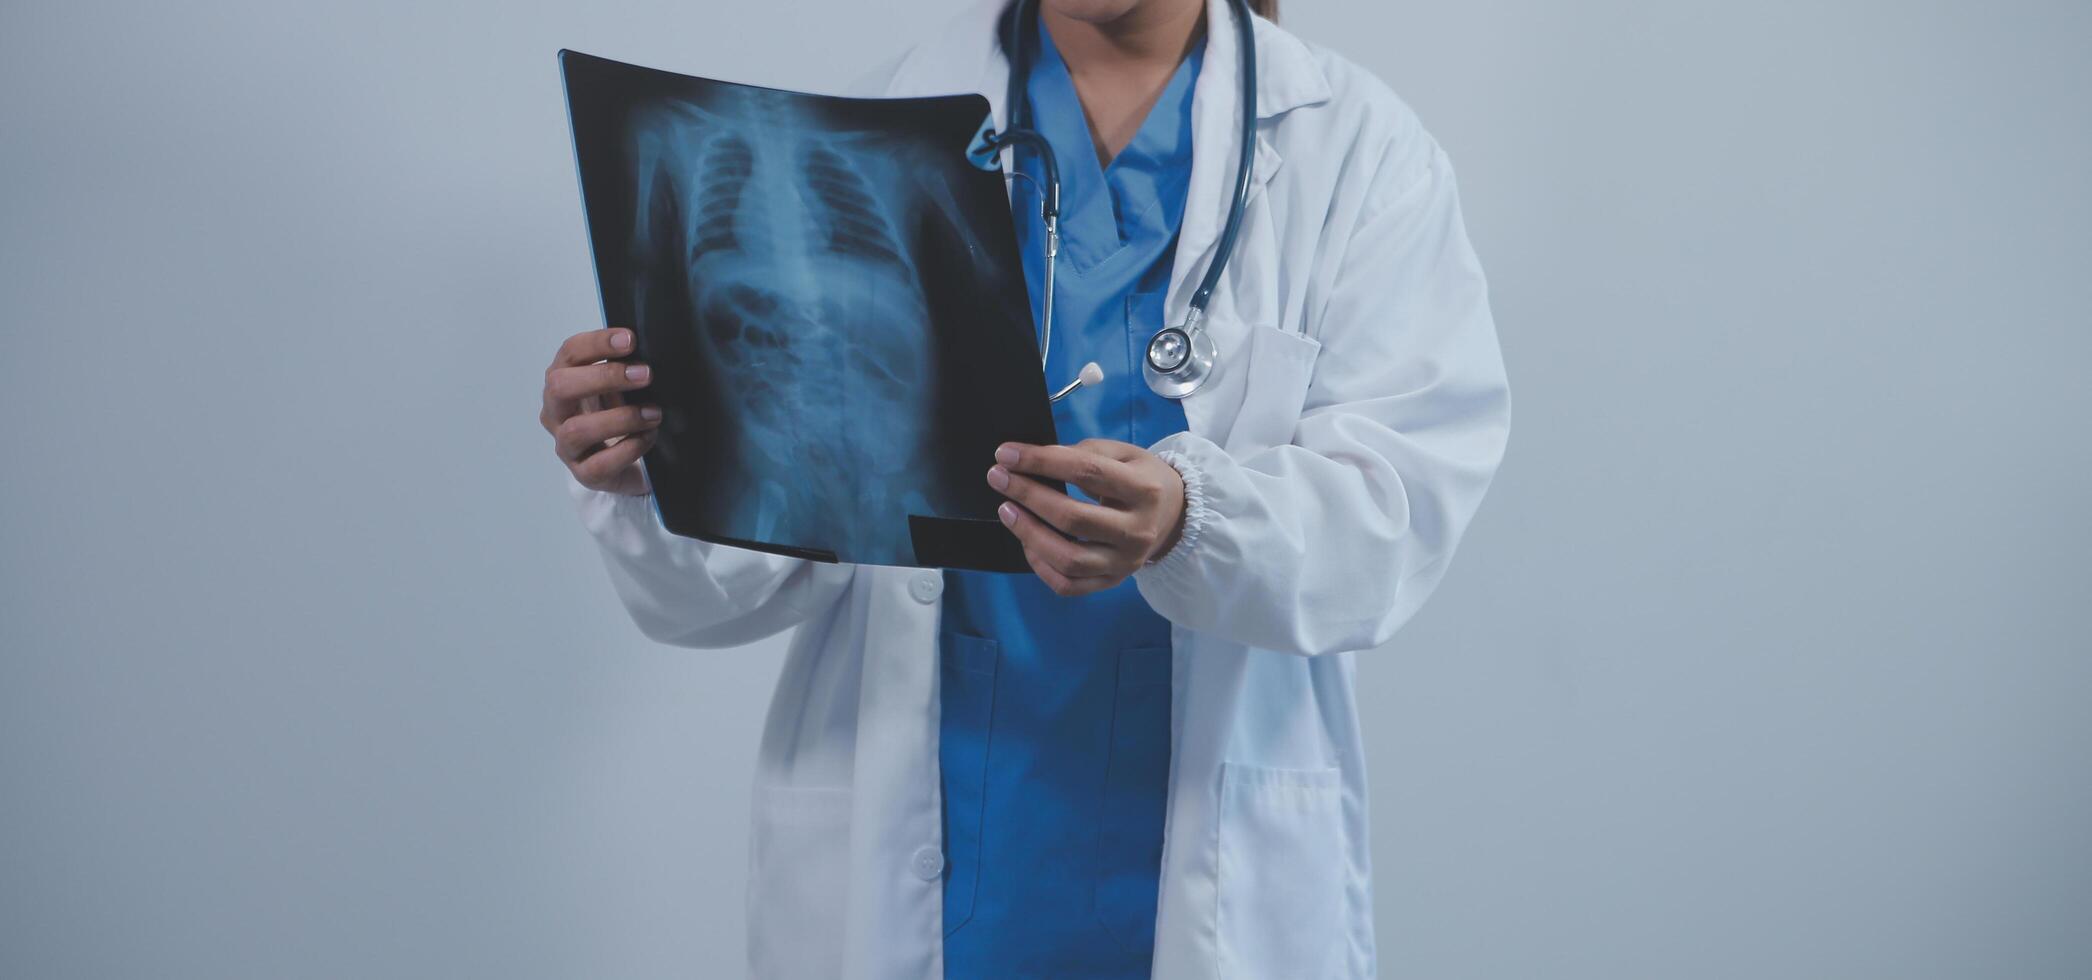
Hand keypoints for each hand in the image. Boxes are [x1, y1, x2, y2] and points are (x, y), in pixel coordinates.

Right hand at [541, 327, 659, 495]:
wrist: (625, 463)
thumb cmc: (620, 414)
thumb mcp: (621, 386)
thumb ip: (626, 368)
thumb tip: (653, 348)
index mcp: (563, 380)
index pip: (569, 353)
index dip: (597, 343)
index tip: (630, 339)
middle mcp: (556, 412)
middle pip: (560, 387)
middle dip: (604, 377)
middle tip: (645, 375)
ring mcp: (566, 445)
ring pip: (577, 430)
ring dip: (621, 418)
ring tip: (654, 413)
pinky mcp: (584, 474)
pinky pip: (600, 464)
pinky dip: (630, 448)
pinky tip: (649, 437)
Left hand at [988, 439, 1186, 595]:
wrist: (1174, 516)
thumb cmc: (1141, 478)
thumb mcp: (1124, 453)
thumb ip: (1085, 453)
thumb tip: (1036, 460)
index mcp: (1144, 490)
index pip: (1087, 472)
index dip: (1041, 461)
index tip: (1007, 453)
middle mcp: (1138, 531)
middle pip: (1073, 518)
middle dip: (1028, 495)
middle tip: (998, 477)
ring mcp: (1125, 562)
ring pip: (1068, 559)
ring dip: (1029, 533)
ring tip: (1007, 510)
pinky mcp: (1112, 581)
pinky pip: (1068, 585)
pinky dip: (1040, 566)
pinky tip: (1026, 542)